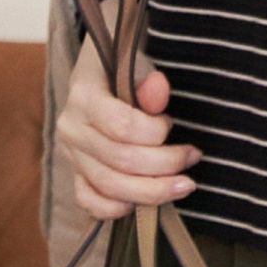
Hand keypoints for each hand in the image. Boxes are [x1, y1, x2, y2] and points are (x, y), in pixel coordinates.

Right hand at [57, 0, 201, 220]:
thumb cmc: (127, 62)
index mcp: (84, 95)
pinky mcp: (76, 171)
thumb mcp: (137, 59)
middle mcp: (72, 127)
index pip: (121, 126)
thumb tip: (158, 90)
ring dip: (151, 190)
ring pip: (108, 186)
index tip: (173, 123)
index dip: (155, 132)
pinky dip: (115, 208)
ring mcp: (72, 152)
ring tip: (184, 184)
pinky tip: (143, 204)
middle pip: (119, 160)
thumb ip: (147, 78)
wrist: (103, 65)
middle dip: (164, 164)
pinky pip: (88, 200)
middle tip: (194, 156)